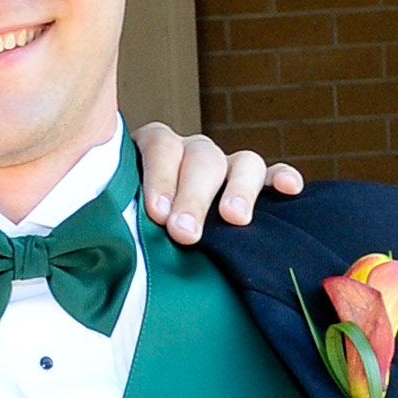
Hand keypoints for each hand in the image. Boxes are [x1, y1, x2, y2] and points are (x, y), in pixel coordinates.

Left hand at [134, 124, 303, 242]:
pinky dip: (281, 179)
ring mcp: (225, 167)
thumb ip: (117, 217)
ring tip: (235, 219)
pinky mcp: (254, 184)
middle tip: (184, 233)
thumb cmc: (128, 232)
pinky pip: (272, 175)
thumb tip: (108, 237)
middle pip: (201, 158)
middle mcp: (191, 153)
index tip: (157, 215)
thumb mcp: (118, 218)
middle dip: (193, 197)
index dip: (159, 178)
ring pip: (241, 162)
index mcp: (154, 153)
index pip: (160, 147)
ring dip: (238, 189)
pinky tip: (290, 189)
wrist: (141, 250)